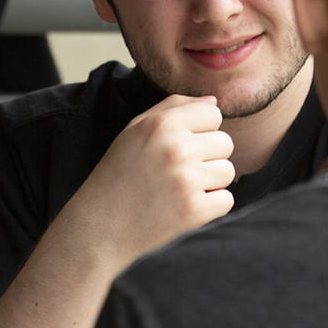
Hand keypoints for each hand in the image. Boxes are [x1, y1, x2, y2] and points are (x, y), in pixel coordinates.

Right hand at [62, 95, 234, 269]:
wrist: (99, 226)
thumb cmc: (118, 173)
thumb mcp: (134, 129)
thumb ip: (174, 107)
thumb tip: (214, 101)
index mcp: (162, 124)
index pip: (213, 115)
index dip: (202, 132)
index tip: (183, 147)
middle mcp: (176, 148)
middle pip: (225, 142)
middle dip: (208, 157)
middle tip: (179, 172)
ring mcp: (186, 180)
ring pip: (228, 171)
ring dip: (211, 182)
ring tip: (180, 190)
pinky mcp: (193, 210)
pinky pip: (226, 199)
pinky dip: (211, 206)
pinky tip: (185, 207)